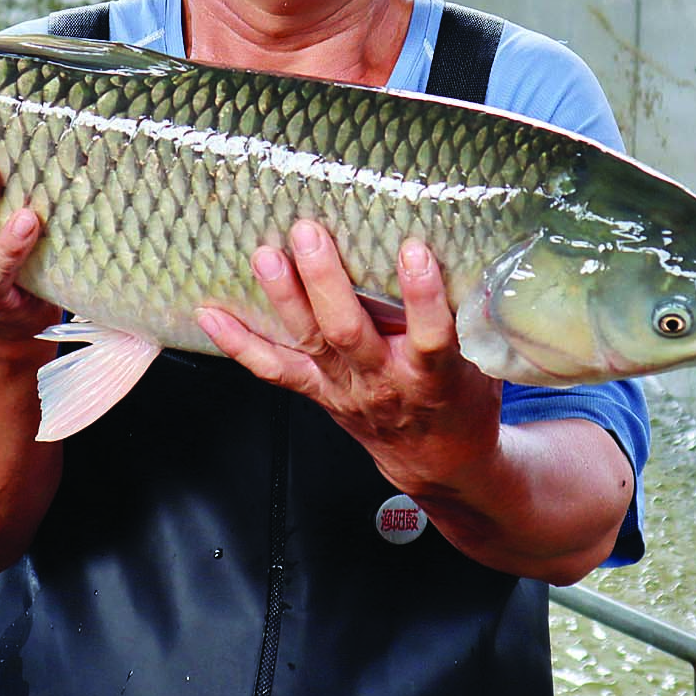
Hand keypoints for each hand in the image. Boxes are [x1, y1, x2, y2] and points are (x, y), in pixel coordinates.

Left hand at [197, 220, 501, 495]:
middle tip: (310, 233)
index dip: (422, 295)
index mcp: (433, 375)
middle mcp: (383, 381)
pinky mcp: (318, 390)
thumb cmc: (463, 400)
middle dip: (326, 282)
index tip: (414, 250)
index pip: (430, 334)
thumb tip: (485, 248)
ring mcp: (344, 387)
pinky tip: (210, 314)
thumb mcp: (485, 361)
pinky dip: (238, 343)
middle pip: (348, 333)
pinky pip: (273, 369)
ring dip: (283, 297)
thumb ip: (478, 316)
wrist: (438, 462)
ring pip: (309, 342)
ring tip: (264, 255)